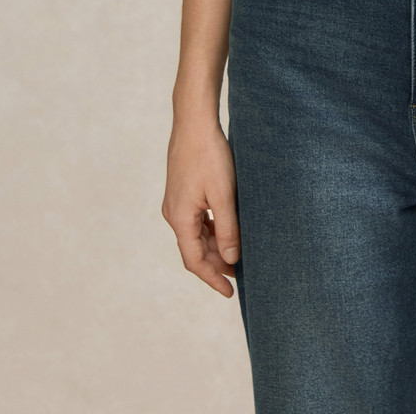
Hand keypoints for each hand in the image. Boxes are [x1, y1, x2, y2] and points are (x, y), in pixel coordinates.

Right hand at [162, 116, 239, 296]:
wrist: (194, 122)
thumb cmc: (209, 155)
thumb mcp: (223, 194)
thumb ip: (228, 228)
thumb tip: (232, 258)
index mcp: (180, 219)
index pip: (195, 261)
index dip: (213, 279)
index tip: (230, 293)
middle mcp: (173, 214)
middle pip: (195, 250)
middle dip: (217, 265)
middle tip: (242, 275)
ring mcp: (176, 203)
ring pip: (196, 235)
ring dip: (215, 247)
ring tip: (238, 255)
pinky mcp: (182, 192)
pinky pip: (196, 221)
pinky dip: (211, 230)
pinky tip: (227, 230)